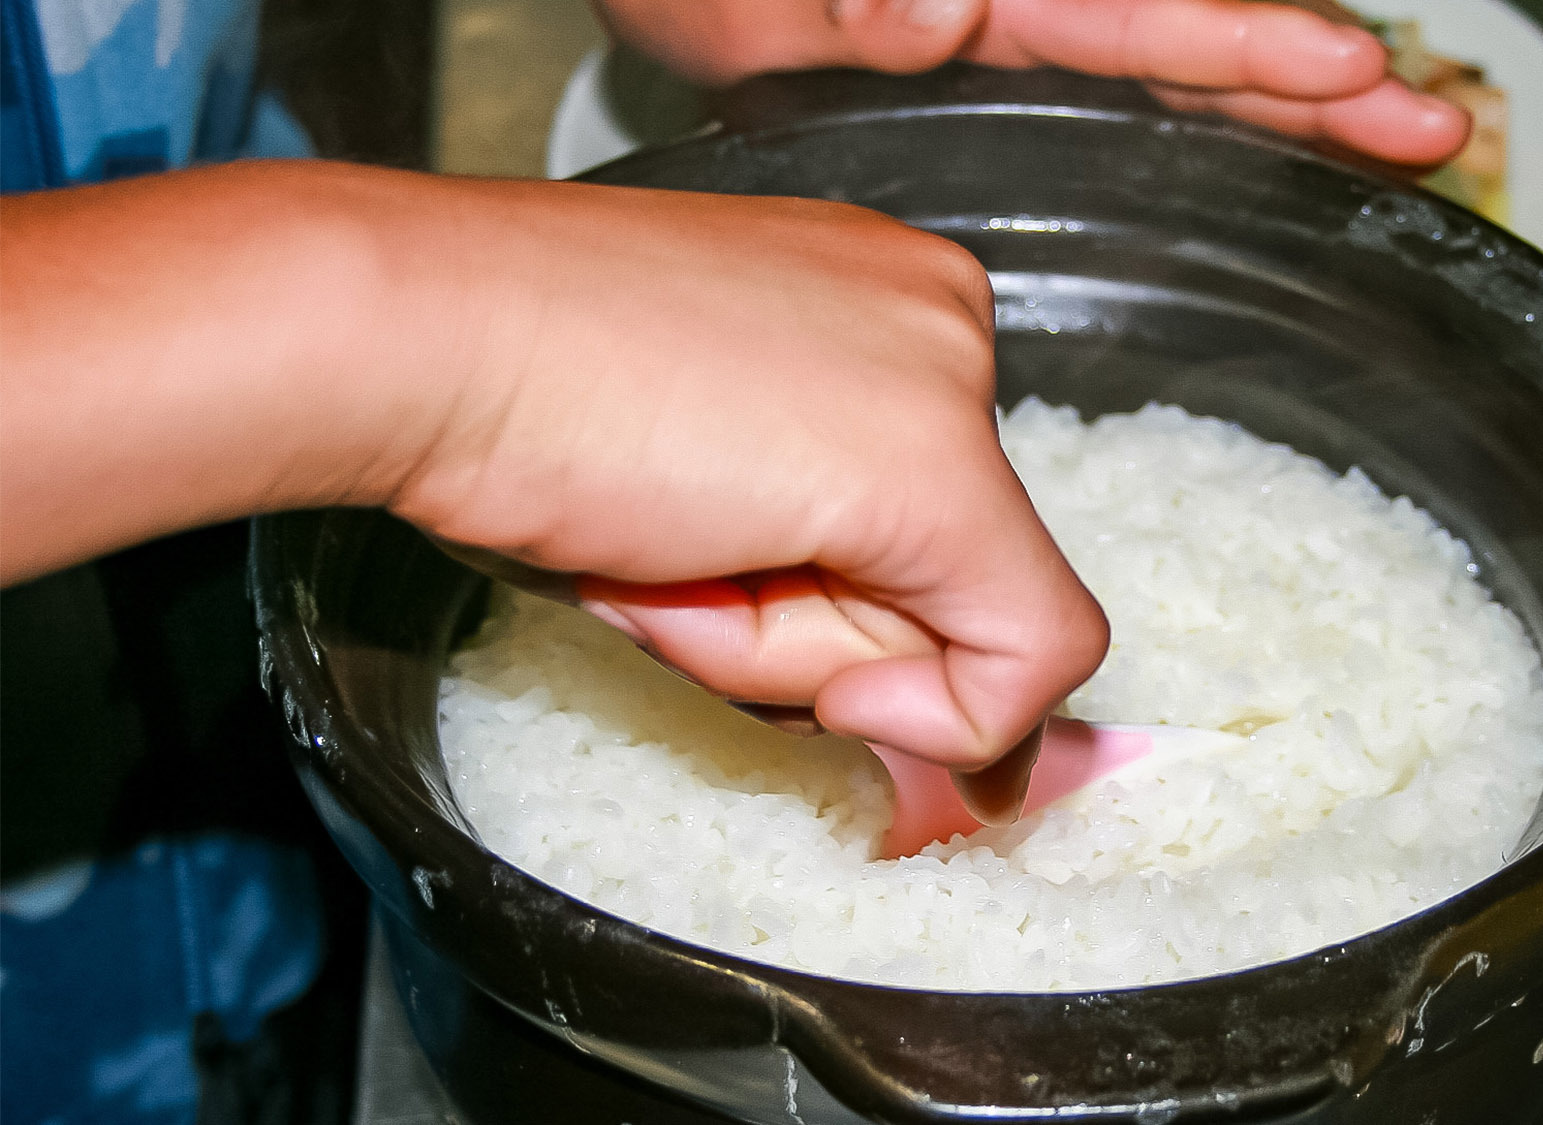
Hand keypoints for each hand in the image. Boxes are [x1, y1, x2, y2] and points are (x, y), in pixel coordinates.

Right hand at [0, 162, 1108, 773]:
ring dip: (790, 649)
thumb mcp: (700, 488)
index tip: (721, 584)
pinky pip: (1029, 658)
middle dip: (800, 628)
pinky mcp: (941, 469)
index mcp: (879, 300)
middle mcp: (940, 316)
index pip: (923, 518)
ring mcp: (952, 381)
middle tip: (664, 552)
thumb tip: (963, 743)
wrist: (415, 338)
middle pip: (942, 576)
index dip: (829, 605)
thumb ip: (824, 585)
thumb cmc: (509, 402)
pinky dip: (931, 709)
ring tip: (666, 546)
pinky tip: (749, 596)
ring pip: (959, 628)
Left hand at [599, 0, 1470, 165]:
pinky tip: (1247, 172)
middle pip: (1196, 50)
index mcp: (978, 4)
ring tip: (1393, 146)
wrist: (644, 40)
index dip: (1252, 49)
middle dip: (1316, 91)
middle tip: (1436, 130)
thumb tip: (949, 1)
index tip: (1354, 72)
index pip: (1148, 23)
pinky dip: (1193, 145)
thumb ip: (855, 1)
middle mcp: (1007, 26)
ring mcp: (1001, 70)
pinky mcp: (979, 120)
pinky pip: (1108, 134)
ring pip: (1171, 92)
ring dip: (1282, 121)